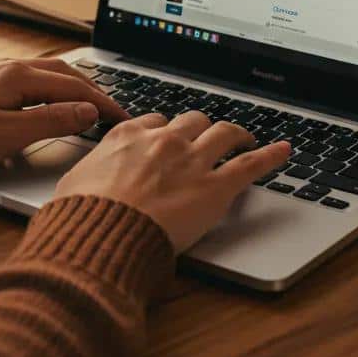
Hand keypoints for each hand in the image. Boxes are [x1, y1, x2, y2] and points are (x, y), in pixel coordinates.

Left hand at [0, 59, 127, 174]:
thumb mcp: (8, 135)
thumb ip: (52, 120)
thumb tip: (89, 111)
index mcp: (18, 76)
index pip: (75, 88)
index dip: (104, 104)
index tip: (124, 119)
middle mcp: (7, 67)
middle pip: (63, 73)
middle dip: (92, 90)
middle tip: (112, 110)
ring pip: (44, 75)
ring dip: (70, 88)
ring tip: (87, 105)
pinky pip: (26, 82)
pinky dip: (48, 91)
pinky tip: (46, 104)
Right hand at [54, 111, 290, 252]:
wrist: (103, 235)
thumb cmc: (83, 216)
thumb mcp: (73, 185)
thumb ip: (87, 174)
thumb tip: (81, 182)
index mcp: (128, 136)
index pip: (152, 122)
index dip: (163, 130)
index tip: (166, 138)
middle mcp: (163, 140)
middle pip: (191, 121)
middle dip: (199, 128)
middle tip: (204, 137)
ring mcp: (193, 161)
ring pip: (223, 133)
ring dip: (235, 134)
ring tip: (242, 138)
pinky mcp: (216, 187)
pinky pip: (251, 164)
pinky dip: (270, 155)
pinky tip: (284, 151)